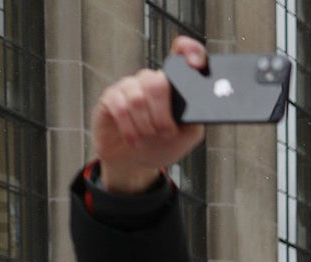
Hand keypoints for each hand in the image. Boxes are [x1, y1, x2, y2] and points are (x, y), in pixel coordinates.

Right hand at [91, 35, 206, 192]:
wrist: (136, 162)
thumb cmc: (163, 144)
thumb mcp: (189, 134)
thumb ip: (196, 117)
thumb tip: (200, 106)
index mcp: (174, 84)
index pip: (182, 52)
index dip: (190, 50)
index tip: (196, 64)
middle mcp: (151, 80)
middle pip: (157, 83)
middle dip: (162, 116)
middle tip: (165, 133)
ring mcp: (129, 86)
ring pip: (138, 99)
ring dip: (146, 127)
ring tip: (149, 139)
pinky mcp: (110, 98)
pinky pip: (120, 107)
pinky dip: (130, 129)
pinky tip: (135, 141)